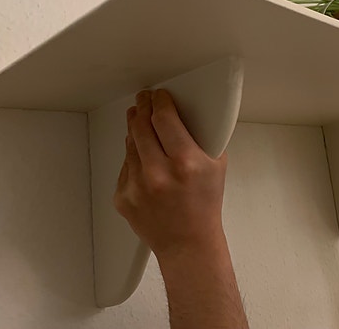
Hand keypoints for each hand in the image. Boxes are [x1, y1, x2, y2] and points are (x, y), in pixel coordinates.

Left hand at [114, 89, 227, 257]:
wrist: (188, 244)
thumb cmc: (205, 205)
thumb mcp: (216, 166)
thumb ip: (202, 139)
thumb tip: (185, 114)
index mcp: (185, 162)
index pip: (164, 118)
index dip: (159, 101)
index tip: (159, 95)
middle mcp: (158, 173)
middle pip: (141, 125)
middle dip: (142, 107)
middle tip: (144, 99)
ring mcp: (136, 186)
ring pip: (130, 144)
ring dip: (135, 128)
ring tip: (140, 120)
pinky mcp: (122, 196)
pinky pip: (125, 166)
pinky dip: (134, 157)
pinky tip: (144, 158)